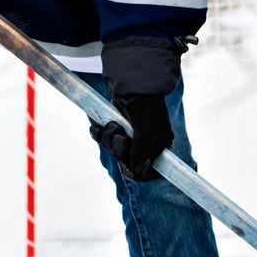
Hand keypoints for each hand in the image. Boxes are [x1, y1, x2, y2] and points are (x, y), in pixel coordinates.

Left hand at [88, 37, 183, 181]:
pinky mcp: (116, 125)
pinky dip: (98, 134)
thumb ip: (142, 153)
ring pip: (113, 149)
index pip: (149, 170)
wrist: (132, 83)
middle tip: (120, 135)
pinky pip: (103, 139)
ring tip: (112, 124)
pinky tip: (97, 127)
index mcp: (159, 146)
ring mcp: (130, 134)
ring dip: (108, 138)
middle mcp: (145, 142)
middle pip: (127, 160)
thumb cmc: (146, 107)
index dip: (138, 173)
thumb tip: (134, 171)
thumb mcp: (147, 132)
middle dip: (119, 149)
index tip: (128, 171)